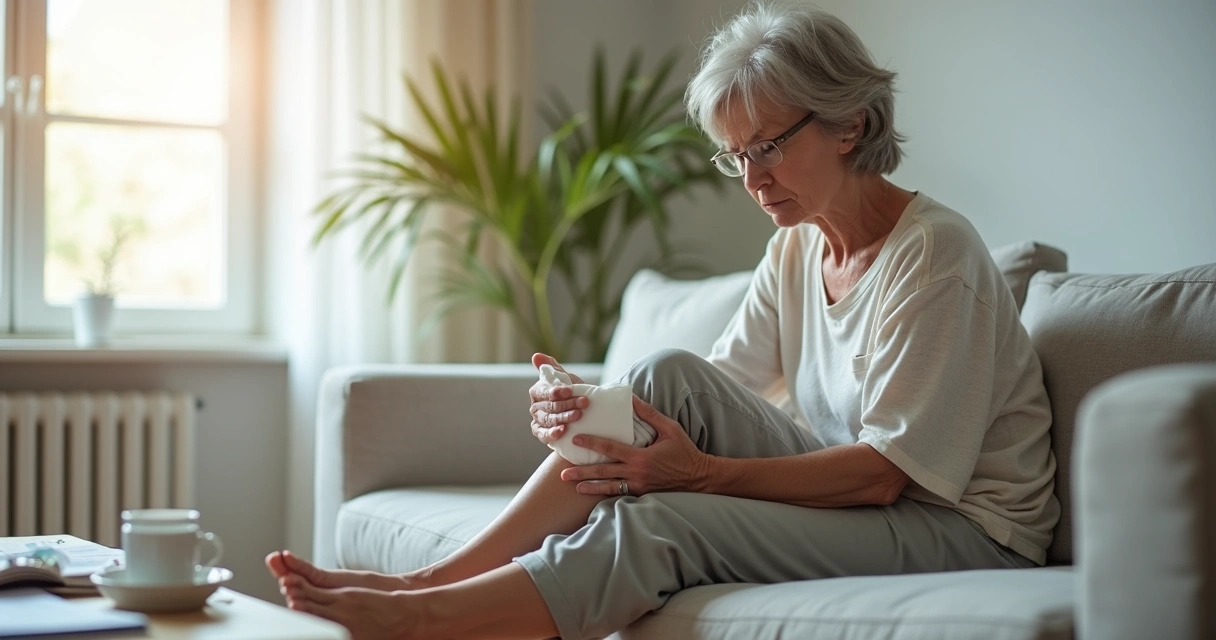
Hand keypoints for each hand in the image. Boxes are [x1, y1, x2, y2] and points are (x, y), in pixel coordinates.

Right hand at [529, 353, 587, 444]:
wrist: (585, 413)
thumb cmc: (574, 393)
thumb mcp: (567, 379)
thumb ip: (553, 368)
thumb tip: (536, 356)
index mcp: (537, 391)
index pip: (543, 392)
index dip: (555, 392)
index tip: (569, 390)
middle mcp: (535, 407)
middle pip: (549, 406)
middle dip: (567, 404)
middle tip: (584, 402)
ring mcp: (538, 421)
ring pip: (548, 419)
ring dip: (563, 417)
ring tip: (578, 415)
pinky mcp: (542, 434)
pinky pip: (543, 434)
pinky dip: (552, 433)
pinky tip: (562, 431)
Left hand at [559, 395, 711, 495]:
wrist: (699, 478)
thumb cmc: (685, 451)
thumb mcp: (670, 429)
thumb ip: (650, 414)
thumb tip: (632, 399)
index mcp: (641, 457)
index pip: (610, 448)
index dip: (592, 443)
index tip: (576, 438)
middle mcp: (636, 474)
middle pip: (603, 472)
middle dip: (581, 471)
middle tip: (562, 472)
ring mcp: (638, 487)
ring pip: (608, 487)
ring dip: (588, 486)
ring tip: (572, 486)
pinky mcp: (642, 495)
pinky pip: (619, 495)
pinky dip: (605, 494)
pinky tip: (592, 494)